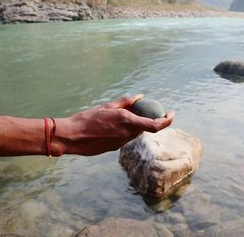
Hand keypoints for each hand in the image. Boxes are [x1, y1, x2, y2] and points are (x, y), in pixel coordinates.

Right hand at [53, 95, 173, 155]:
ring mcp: (121, 143)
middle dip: (147, 119)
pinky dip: (124, 130)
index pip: (155, 125)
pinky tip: (110, 125)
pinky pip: (125, 137)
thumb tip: (140, 96)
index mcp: (127, 122)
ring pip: (134, 133)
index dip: (167, 121)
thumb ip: (126, 101)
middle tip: (143, 109)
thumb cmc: (87, 119)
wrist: (71, 137)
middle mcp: (127, 134)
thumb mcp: (107, 106)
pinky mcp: (114, 148)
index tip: (171, 114)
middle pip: (145, 128)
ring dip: (134, 124)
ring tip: (120, 116)